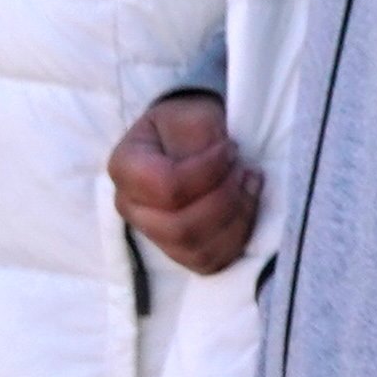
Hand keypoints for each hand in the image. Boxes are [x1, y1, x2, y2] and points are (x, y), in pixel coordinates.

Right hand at [108, 91, 258, 274]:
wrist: (188, 137)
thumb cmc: (187, 124)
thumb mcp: (193, 114)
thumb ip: (203, 135)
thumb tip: (223, 161)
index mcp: (125, 168)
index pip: (167, 187)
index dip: (208, 171)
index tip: (231, 148)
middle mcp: (131, 207)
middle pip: (180, 227)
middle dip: (225, 199)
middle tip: (243, 169)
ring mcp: (152, 234)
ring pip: (197, 250)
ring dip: (236, 218)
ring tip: (250, 184)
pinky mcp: (179, 250)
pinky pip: (210, 262)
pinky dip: (237, 237)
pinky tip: (247, 206)